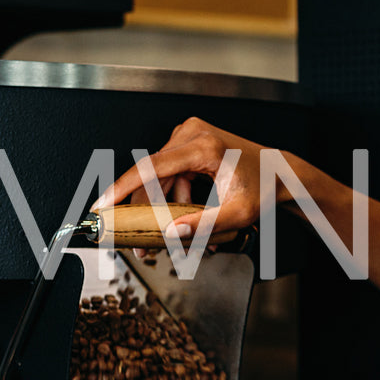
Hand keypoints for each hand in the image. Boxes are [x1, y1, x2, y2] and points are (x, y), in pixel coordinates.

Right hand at [94, 117, 282, 235]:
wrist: (279, 172)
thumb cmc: (263, 189)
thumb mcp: (238, 215)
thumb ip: (205, 226)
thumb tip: (170, 234)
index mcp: (203, 146)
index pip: (150, 168)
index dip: (121, 189)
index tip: (101, 207)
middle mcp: (192, 134)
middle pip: (151, 176)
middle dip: (144, 212)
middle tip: (140, 245)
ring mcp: (189, 135)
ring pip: (159, 178)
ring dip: (163, 208)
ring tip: (176, 237)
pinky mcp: (188, 142)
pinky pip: (170, 173)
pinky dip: (174, 197)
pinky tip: (186, 216)